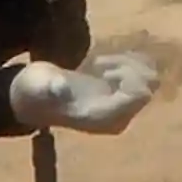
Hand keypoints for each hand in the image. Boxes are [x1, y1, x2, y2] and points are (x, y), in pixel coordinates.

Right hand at [9, 52, 159, 134]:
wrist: (33, 97)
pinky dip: (127, 63)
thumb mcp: (39, 87)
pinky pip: (141, 77)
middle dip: (128, 67)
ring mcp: (120, 108)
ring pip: (148, 80)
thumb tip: (59, 87)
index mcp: (103, 119)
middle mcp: (117, 117)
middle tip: (100, 63)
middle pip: (148, 87)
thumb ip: (51, 88)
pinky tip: (103, 64)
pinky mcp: (119, 96)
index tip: (102, 69)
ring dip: (128, 63)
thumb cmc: (35, 92)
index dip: (128, 75)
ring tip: (100, 63)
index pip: (140, 95)